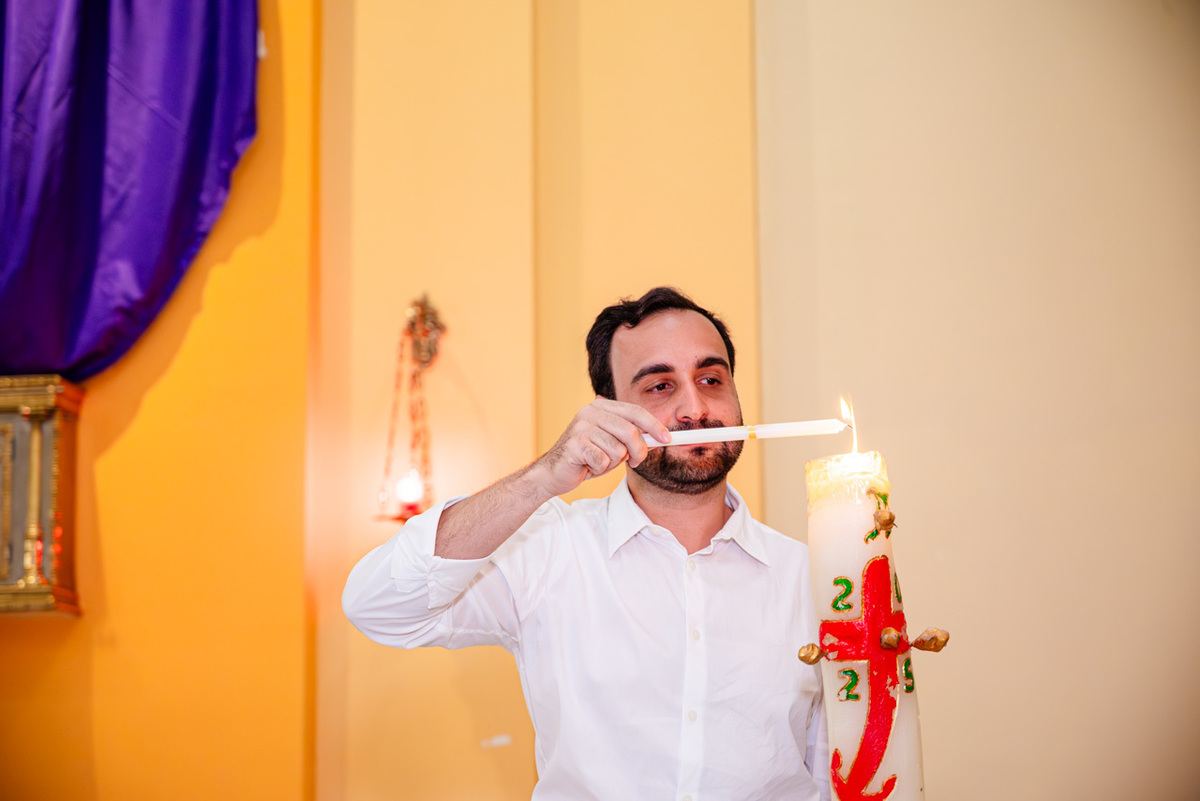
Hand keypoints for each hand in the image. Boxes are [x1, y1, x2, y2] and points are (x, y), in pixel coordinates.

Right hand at [530, 398, 669, 497]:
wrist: (554, 473)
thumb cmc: (586, 458)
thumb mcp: (613, 444)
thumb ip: (632, 437)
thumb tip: (660, 436)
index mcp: (601, 407)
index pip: (635, 411)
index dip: (654, 425)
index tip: (667, 438)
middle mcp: (590, 412)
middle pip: (631, 431)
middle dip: (638, 451)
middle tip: (634, 461)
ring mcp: (581, 427)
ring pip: (618, 450)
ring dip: (613, 463)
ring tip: (599, 462)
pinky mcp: (575, 445)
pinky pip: (604, 461)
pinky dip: (600, 469)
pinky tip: (588, 466)